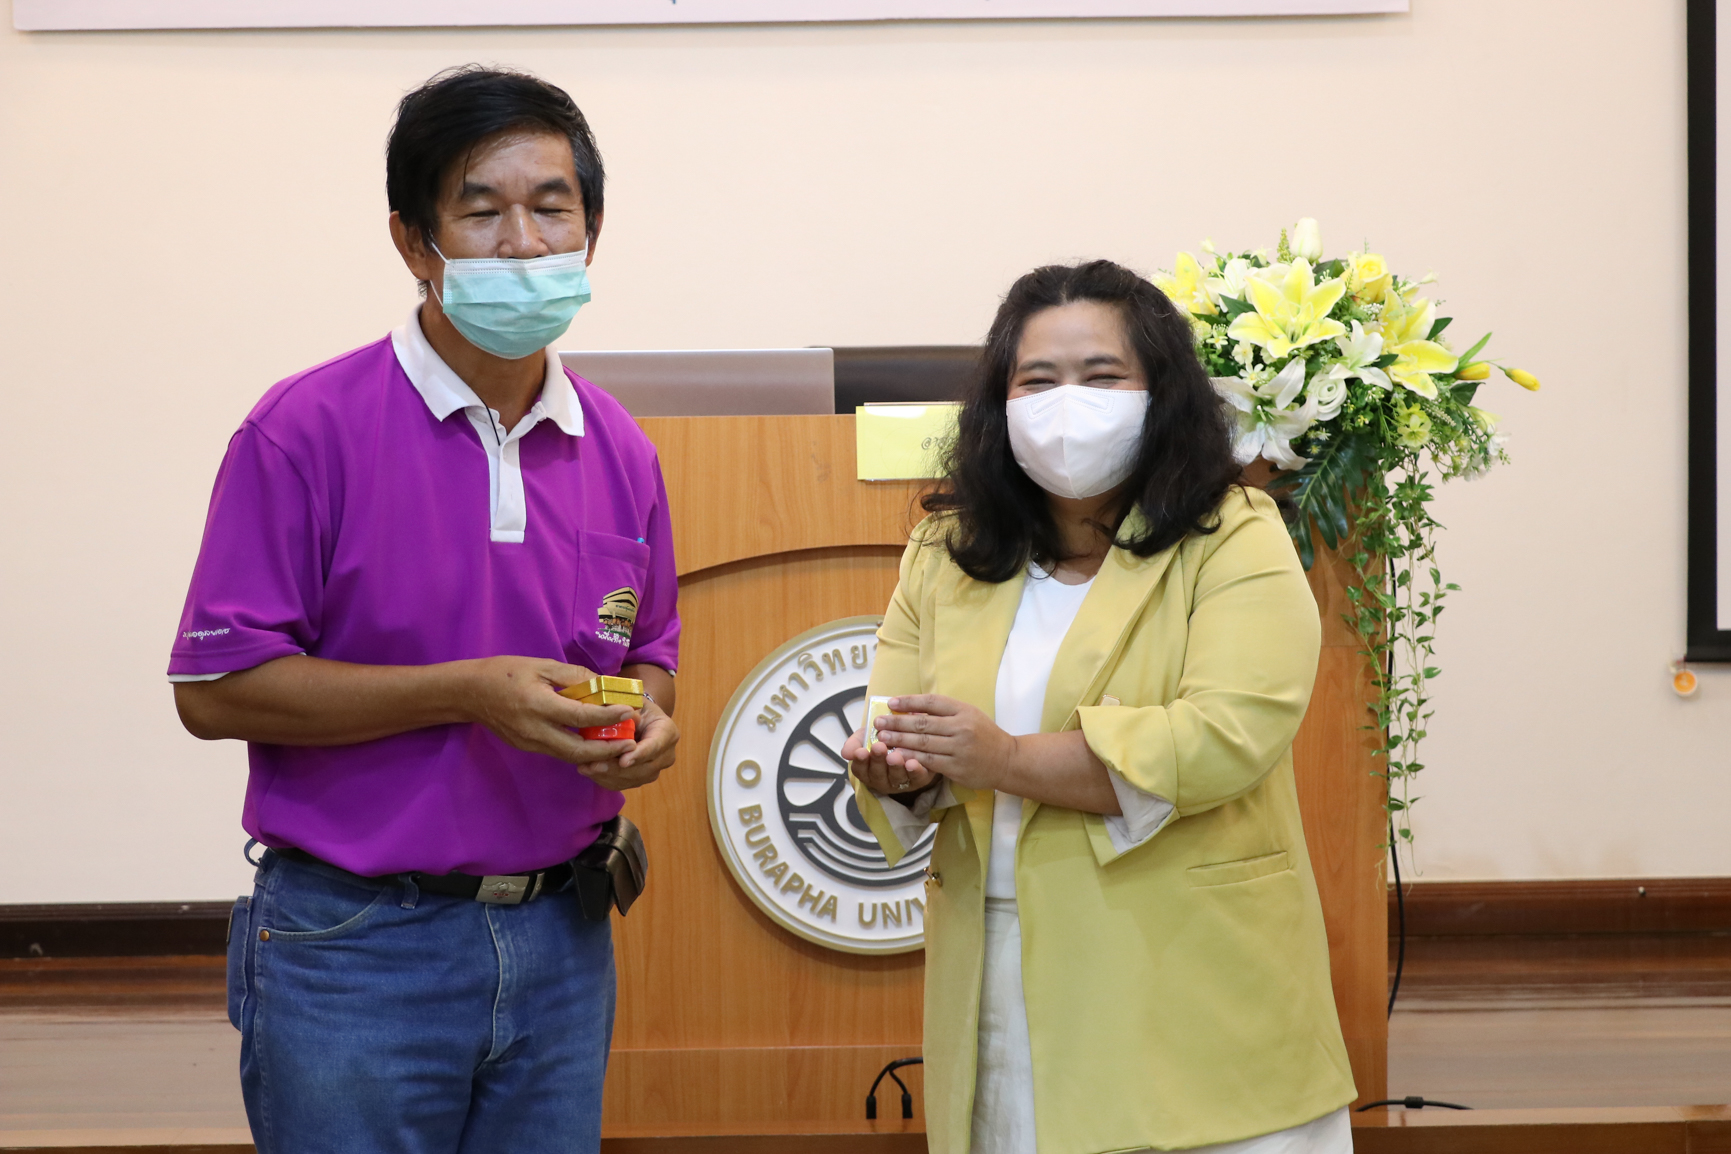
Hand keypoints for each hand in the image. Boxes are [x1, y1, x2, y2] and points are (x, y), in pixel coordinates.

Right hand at [461, 656, 635, 767]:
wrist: (470, 692)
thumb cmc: (506, 672)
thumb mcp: (542, 666)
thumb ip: (574, 676)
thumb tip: (603, 684)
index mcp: (539, 705)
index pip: (580, 717)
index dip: (607, 717)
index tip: (629, 713)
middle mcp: (535, 730)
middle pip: (578, 750)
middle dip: (608, 750)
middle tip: (631, 744)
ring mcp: (530, 743)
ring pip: (570, 756)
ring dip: (596, 755)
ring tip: (619, 746)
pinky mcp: (528, 747)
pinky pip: (559, 752)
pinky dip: (580, 751)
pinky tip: (594, 743)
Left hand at [582, 697, 678, 790]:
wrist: (639, 719)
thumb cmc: (634, 707)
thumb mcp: (632, 701)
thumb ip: (626, 708)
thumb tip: (619, 716)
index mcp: (667, 732)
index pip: (655, 746)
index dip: (639, 755)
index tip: (623, 761)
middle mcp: (666, 754)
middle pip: (644, 768)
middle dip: (617, 769)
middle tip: (594, 765)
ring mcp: (655, 769)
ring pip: (633, 779)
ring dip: (608, 776)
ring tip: (586, 768)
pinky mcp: (641, 778)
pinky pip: (623, 784)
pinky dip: (605, 779)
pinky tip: (589, 772)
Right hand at [842, 723, 937, 797]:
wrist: (912, 737)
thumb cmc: (886, 738)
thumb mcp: (867, 736)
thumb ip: (856, 742)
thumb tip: (846, 753)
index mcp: (867, 770)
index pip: (860, 769)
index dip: (860, 761)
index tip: (860, 751)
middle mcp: (882, 780)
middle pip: (878, 774)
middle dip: (878, 761)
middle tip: (879, 747)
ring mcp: (901, 782)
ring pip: (896, 777)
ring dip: (895, 767)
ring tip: (895, 755)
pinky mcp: (919, 779)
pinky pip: (916, 777)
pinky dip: (914, 771)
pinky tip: (913, 762)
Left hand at [871, 694, 1015, 791]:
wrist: (1007, 760)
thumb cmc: (984, 735)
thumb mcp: (969, 715)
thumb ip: (945, 712)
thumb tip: (912, 710)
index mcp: (964, 710)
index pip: (932, 702)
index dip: (909, 701)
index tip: (890, 702)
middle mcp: (961, 727)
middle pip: (923, 723)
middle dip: (897, 722)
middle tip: (878, 722)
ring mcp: (959, 748)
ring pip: (922, 743)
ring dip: (899, 740)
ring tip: (882, 738)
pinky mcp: (956, 767)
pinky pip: (928, 761)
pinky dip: (910, 757)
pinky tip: (897, 755)